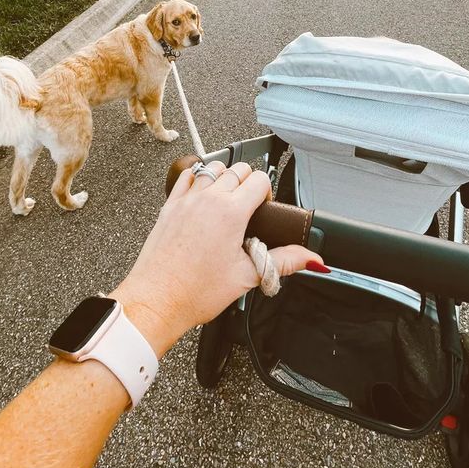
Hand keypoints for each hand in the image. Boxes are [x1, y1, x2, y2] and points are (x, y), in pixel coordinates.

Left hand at [111, 162, 322, 356]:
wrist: (157, 300)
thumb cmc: (196, 291)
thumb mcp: (248, 277)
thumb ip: (284, 262)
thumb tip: (311, 259)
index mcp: (231, 212)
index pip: (259, 180)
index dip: (267, 193)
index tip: (263, 210)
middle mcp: (209, 199)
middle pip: (238, 169)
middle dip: (249, 183)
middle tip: (249, 208)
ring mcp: (187, 199)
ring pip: (213, 167)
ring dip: (224, 177)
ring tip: (227, 200)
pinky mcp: (169, 205)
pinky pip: (187, 176)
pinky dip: (198, 178)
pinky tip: (202, 196)